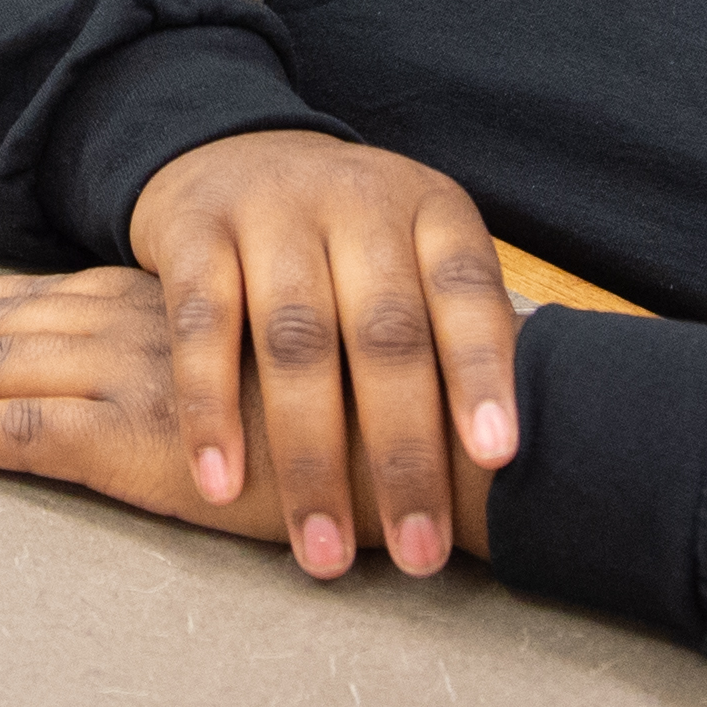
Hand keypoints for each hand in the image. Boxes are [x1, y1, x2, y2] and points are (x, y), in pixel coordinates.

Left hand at [0, 264, 494, 574]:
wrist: (453, 432)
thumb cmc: (395, 413)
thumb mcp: (302, 372)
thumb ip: (245, 369)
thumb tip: (218, 385)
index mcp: (177, 310)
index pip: (49, 297)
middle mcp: (144, 328)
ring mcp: (140, 380)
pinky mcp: (146, 442)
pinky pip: (24, 434)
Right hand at [148, 128, 517, 575]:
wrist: (233, 151)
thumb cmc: (350, 241)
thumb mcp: (414, 256)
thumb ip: (452, 334)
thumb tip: (512, 463)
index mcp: (430, 211)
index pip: (468, 291)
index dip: (486, 372)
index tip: (496, 458)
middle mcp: (357, 203)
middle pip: (386, 333)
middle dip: (403, 454)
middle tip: (419, 555)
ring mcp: (272, 211)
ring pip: (295, 340)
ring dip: (310, 456)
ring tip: (322, 551)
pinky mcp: (194, 230)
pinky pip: (201, 324)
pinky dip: (209, 409)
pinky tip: (222, 483)